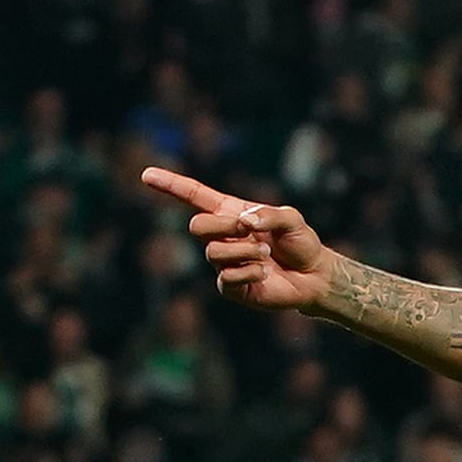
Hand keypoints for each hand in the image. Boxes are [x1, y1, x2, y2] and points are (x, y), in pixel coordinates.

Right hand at [145, 166, 336, 309]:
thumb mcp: (292, 219)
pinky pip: (227, 277)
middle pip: (196, 226)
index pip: (194, 196)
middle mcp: (222, 236)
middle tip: (250, 231)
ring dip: (243, 251)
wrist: (314, 276)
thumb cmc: (301, 243)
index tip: (146, 174)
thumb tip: (245, 222)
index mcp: (230, 213)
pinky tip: (264, 273)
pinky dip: (250, 272)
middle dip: (223, 225)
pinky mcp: (231, 287)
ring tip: (266, 256)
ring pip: (213, 252)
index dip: (170, 185)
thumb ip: (270, 215)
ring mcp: (224, 263)